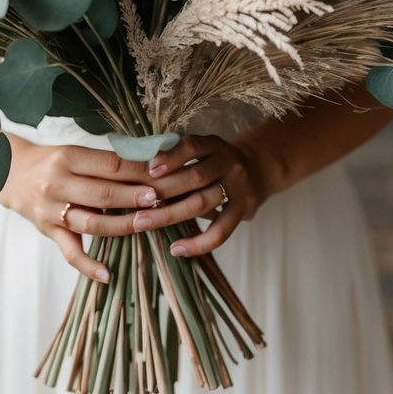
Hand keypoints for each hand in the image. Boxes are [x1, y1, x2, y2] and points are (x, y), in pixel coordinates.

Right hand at [0, 136, 164, 281]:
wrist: (12, 176)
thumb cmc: (53, 162)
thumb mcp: (74, 153)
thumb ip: (104, 162)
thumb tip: (148, 166)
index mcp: (67, 158)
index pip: (109, 165)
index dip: (136, 170)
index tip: (160, 174)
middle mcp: (57, 184)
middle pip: (103, 193)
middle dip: (134, 196)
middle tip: (159, 198)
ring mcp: (52, 211)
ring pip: (92, 223)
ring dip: (122, 225)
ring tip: (146, 223)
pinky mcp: (49, 232)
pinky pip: (70, 253)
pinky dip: (88, 266)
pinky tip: (108, 275)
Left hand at [129, 132, 268, 257]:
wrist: (259, 168)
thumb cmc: (216, 162)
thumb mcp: (203, 152)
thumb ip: (178, 161)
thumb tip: (137, 177)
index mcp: (213, 144)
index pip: (192, 146)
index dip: (171, 157)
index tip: (149, 169)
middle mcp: (227, 162)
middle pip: (194, 177)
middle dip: (161, 192)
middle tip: (132, 205)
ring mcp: (237, 186)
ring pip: (202, 202)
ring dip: (170, 215)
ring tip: (142, 224)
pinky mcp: (244, 210)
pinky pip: (220, 231)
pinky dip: (198, 243)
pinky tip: (176, 249)